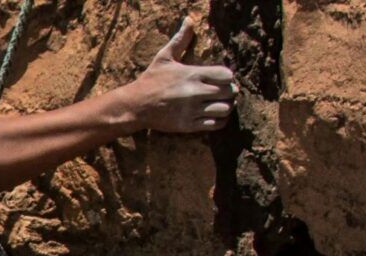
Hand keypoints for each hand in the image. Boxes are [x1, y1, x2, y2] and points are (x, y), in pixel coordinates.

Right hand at [112, 17, 238, 132]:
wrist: (136, 105)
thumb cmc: (151, 79)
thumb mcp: (164, 57)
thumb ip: (180, 40)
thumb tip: (189, 20)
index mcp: (192, 74)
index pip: (226, 75)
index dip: (228, 77)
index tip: (222, 78)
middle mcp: (195, 92)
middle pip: (229, 92)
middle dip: (230, 91)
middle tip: (224, 91)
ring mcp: (192, 110)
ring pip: (225, 109)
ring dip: (227, 106)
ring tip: (221, 103)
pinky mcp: (189, 125)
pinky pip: (215, 124)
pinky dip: (220, 120)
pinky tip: (215, 115)